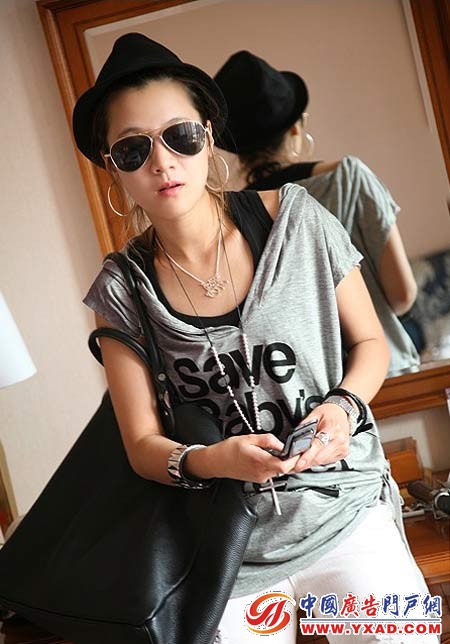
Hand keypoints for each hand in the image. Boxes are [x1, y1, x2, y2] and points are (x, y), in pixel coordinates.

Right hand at [188, 433, 304, 483]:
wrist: (216, 462)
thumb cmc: (228, 450)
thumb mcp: (249, 438)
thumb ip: (268, 440)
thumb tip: (281, 444)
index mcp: (261, 462)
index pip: (286, 465)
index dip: (295, 458)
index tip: (298, 450)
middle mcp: (262, 473)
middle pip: (285, 469)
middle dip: (290, 459)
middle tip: (291, 448)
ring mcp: (260, 477)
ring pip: (279, 471)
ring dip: (282, 462)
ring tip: (277, 450)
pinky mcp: (258, 479)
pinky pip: (271, 472)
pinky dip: (274, 464)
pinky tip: (268, 456)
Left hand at [289, 404, 350, 472]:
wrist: (342, 412)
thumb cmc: (329, 412)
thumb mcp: (314, 415)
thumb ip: (304, 427)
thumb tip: (293, 440)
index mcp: (332, 428)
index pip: (317, 445)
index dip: (306, 456)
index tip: (297, 464)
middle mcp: (339, 440)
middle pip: (319, 457)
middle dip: (305, 463)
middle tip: (293, 466)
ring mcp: (342, 448)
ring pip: (322, 462)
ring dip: (310, 463)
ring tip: (300, 461)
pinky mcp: (343, 453)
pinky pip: (327, 461)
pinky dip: (317, 461)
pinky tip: (312, 457)